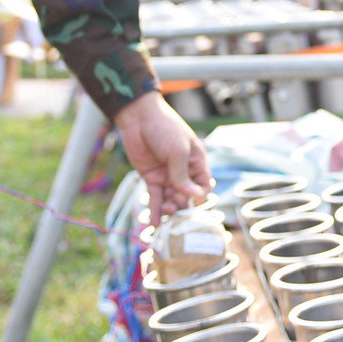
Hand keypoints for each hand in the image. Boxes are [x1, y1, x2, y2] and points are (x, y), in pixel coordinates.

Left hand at [115, 91, 209, 213]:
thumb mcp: (177, 150)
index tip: (191, 199)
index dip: (199, 196)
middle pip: (187, 196)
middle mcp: (183, 172)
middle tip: (173, 206)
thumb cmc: (165, 128)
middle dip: (182, 205)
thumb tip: (192, 196)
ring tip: (164, 214)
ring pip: (171, 199)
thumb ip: (182, 174)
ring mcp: (167, 176)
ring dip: (169, 209)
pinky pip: (155, 198)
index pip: (203, 186)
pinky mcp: (151, 179)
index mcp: (196, 163)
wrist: (139, 118)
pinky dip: (155, 210)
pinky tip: (153, 223)